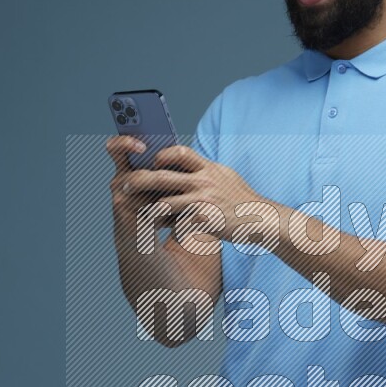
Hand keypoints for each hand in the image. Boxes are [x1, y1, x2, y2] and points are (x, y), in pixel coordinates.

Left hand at [113, 143, 265, 243]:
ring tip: (139, 216)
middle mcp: (204, 180)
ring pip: (163, 203)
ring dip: (148, 211)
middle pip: (161, 176)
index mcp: (209, 168)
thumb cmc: (243, 202)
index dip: (160, 155)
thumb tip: (187, 163)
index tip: (151, 162)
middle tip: (122, 185)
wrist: (263, 220)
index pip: (179, 152)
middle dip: (138, 180)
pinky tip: (165, 235)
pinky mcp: (204, 219)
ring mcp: (204, 200)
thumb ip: (206, 170)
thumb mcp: (226, 178)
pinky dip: (170, 230)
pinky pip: (177, 225)